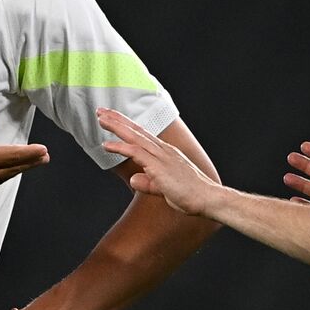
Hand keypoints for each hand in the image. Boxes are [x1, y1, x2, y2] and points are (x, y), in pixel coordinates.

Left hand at [97, 108, 223, 215]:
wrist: (208, 199)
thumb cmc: (190, 194)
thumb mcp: (163, 188)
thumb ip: (148, 183)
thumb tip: (134, 179)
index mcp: (165, 152)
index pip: (142, 134)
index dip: (127, 125)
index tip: (112, 118)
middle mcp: (163, 150)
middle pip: (136, 130)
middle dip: (118, 119)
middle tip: (101, 110)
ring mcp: (161, 157)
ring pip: (135, 136)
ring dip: (116, 127)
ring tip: (100, 119)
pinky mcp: (159, 167)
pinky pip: (136, 153)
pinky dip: (120, 147)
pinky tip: (106, 145)